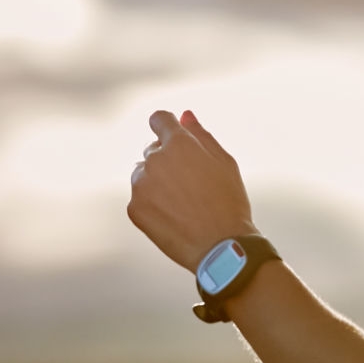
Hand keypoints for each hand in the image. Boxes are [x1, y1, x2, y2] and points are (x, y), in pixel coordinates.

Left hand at [127, 110, 255, 273]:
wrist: (221, 246)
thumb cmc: (229, 202)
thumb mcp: (224, 162)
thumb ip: (201, 135)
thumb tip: (184, 116)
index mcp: (178, 144)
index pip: (159, 119)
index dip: (166, 126)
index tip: (172, 136)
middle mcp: (154, 160)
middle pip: (152, 150)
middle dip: (167, 160)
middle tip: (191, 184)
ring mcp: (141, 185)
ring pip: (144, 174)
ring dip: (157, 181)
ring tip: (182, 202)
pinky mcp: (134, 208)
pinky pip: (139, 198)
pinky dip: (152, 204)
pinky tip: (174, 216)